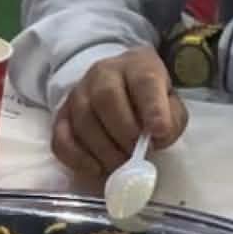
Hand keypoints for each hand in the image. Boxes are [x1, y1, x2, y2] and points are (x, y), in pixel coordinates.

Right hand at [52, 47, 188, 178]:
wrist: (119, 88)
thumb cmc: (149, 101)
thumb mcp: (172, 105)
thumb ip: (171, 120)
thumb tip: (156, 137)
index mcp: (137, 65)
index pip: (144, 81)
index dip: (152, 107)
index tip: (159, 131)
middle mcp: (104, 73)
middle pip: (106, 98)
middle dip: (124, 131)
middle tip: (137, 153)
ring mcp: (78, 93)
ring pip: (83, 119)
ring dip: (104, 149)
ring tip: (121, 163)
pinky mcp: (62, 115)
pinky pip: (60, 138)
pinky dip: (78, 158)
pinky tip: (97, 168)